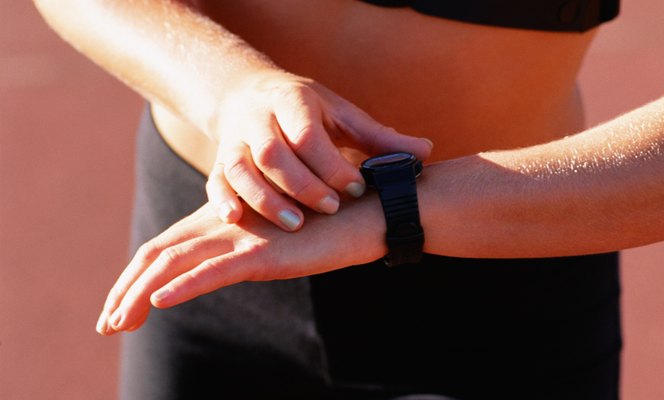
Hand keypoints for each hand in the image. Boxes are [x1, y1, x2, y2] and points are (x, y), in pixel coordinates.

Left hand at [95, 197, 385, 334]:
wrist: (368, 208)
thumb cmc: (329, 221)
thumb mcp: (280, 235)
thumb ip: (253, 245)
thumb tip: (234, 267)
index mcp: (226, 218)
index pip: (167, 245)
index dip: (135, 275)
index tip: (118, 308)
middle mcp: (226, 223)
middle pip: (159, 252)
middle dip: (125, 290)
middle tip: (107, 324)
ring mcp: (243, 236)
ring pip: (175, 262)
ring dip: (139, 293)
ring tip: (117, 322)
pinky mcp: (265, 252)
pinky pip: (215, 270)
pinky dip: (185, 284)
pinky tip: (160, 302)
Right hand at [206, 71, 431, 229]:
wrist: (250, 93)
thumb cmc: (308, 111)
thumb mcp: (343, 115)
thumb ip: (379, 138)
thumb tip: (425, 153)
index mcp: (293, 101)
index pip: (309, 136)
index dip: (332, 166)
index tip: (357, 190)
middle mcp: (259, 118)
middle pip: (273, 154)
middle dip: (302, 185)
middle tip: (330, 209)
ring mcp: (234, 139)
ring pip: (240, 169)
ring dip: (265, 200)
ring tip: (294, 225)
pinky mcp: (218, 159)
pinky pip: (215, 180)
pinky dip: (222, 200)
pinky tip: (237, 220)